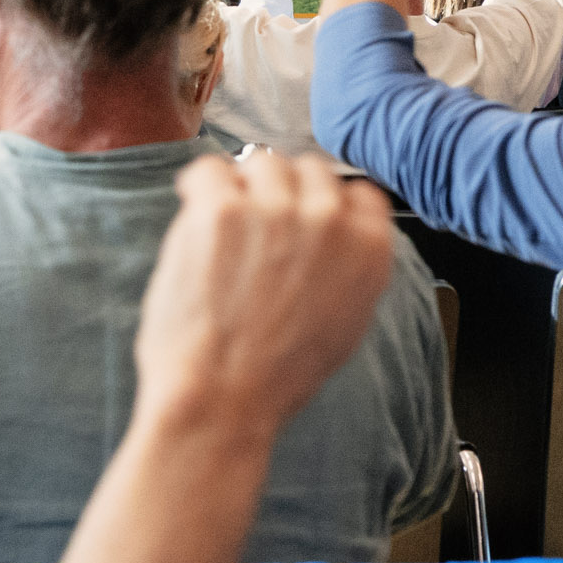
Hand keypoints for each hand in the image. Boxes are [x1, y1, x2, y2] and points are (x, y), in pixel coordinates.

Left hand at [133, 152, 400, 440]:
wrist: (223, 398)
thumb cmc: (276, 375)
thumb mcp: (345, 323)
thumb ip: (348, 267)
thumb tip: (333, 233)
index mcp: (369, 249)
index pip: (359, 193)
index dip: (324, 203)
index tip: (302, 216)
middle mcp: (329, 220)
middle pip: (306, 169)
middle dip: (280, 192)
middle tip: (253, 225)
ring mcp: (275, 209)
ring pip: (260, 163)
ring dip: (241, 188)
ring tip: (221, 228)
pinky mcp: (222, 208)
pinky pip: (209, 169)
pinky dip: (198, 188)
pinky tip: (193, 215)